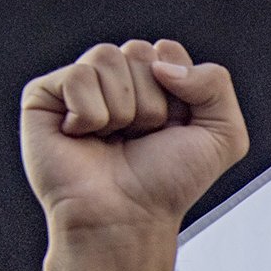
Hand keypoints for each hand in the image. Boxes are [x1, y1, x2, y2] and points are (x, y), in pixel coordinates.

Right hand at [21, 39, 248, 237]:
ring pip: (109, 58)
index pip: (169, 52)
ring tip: (115, 139)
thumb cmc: (168, 184)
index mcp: (157, 86)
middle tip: (142, 139)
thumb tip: (161, 61)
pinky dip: (90, 114)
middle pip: (140, 51)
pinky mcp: (45, 95)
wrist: (127, 218)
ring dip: (124, 110)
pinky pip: (77, 75)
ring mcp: (81, 87)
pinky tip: (85, 137)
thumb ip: (217, 83)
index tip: (173, 130)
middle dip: (153, 103)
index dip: (179, 93)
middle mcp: (118, 82)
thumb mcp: (225, 137)